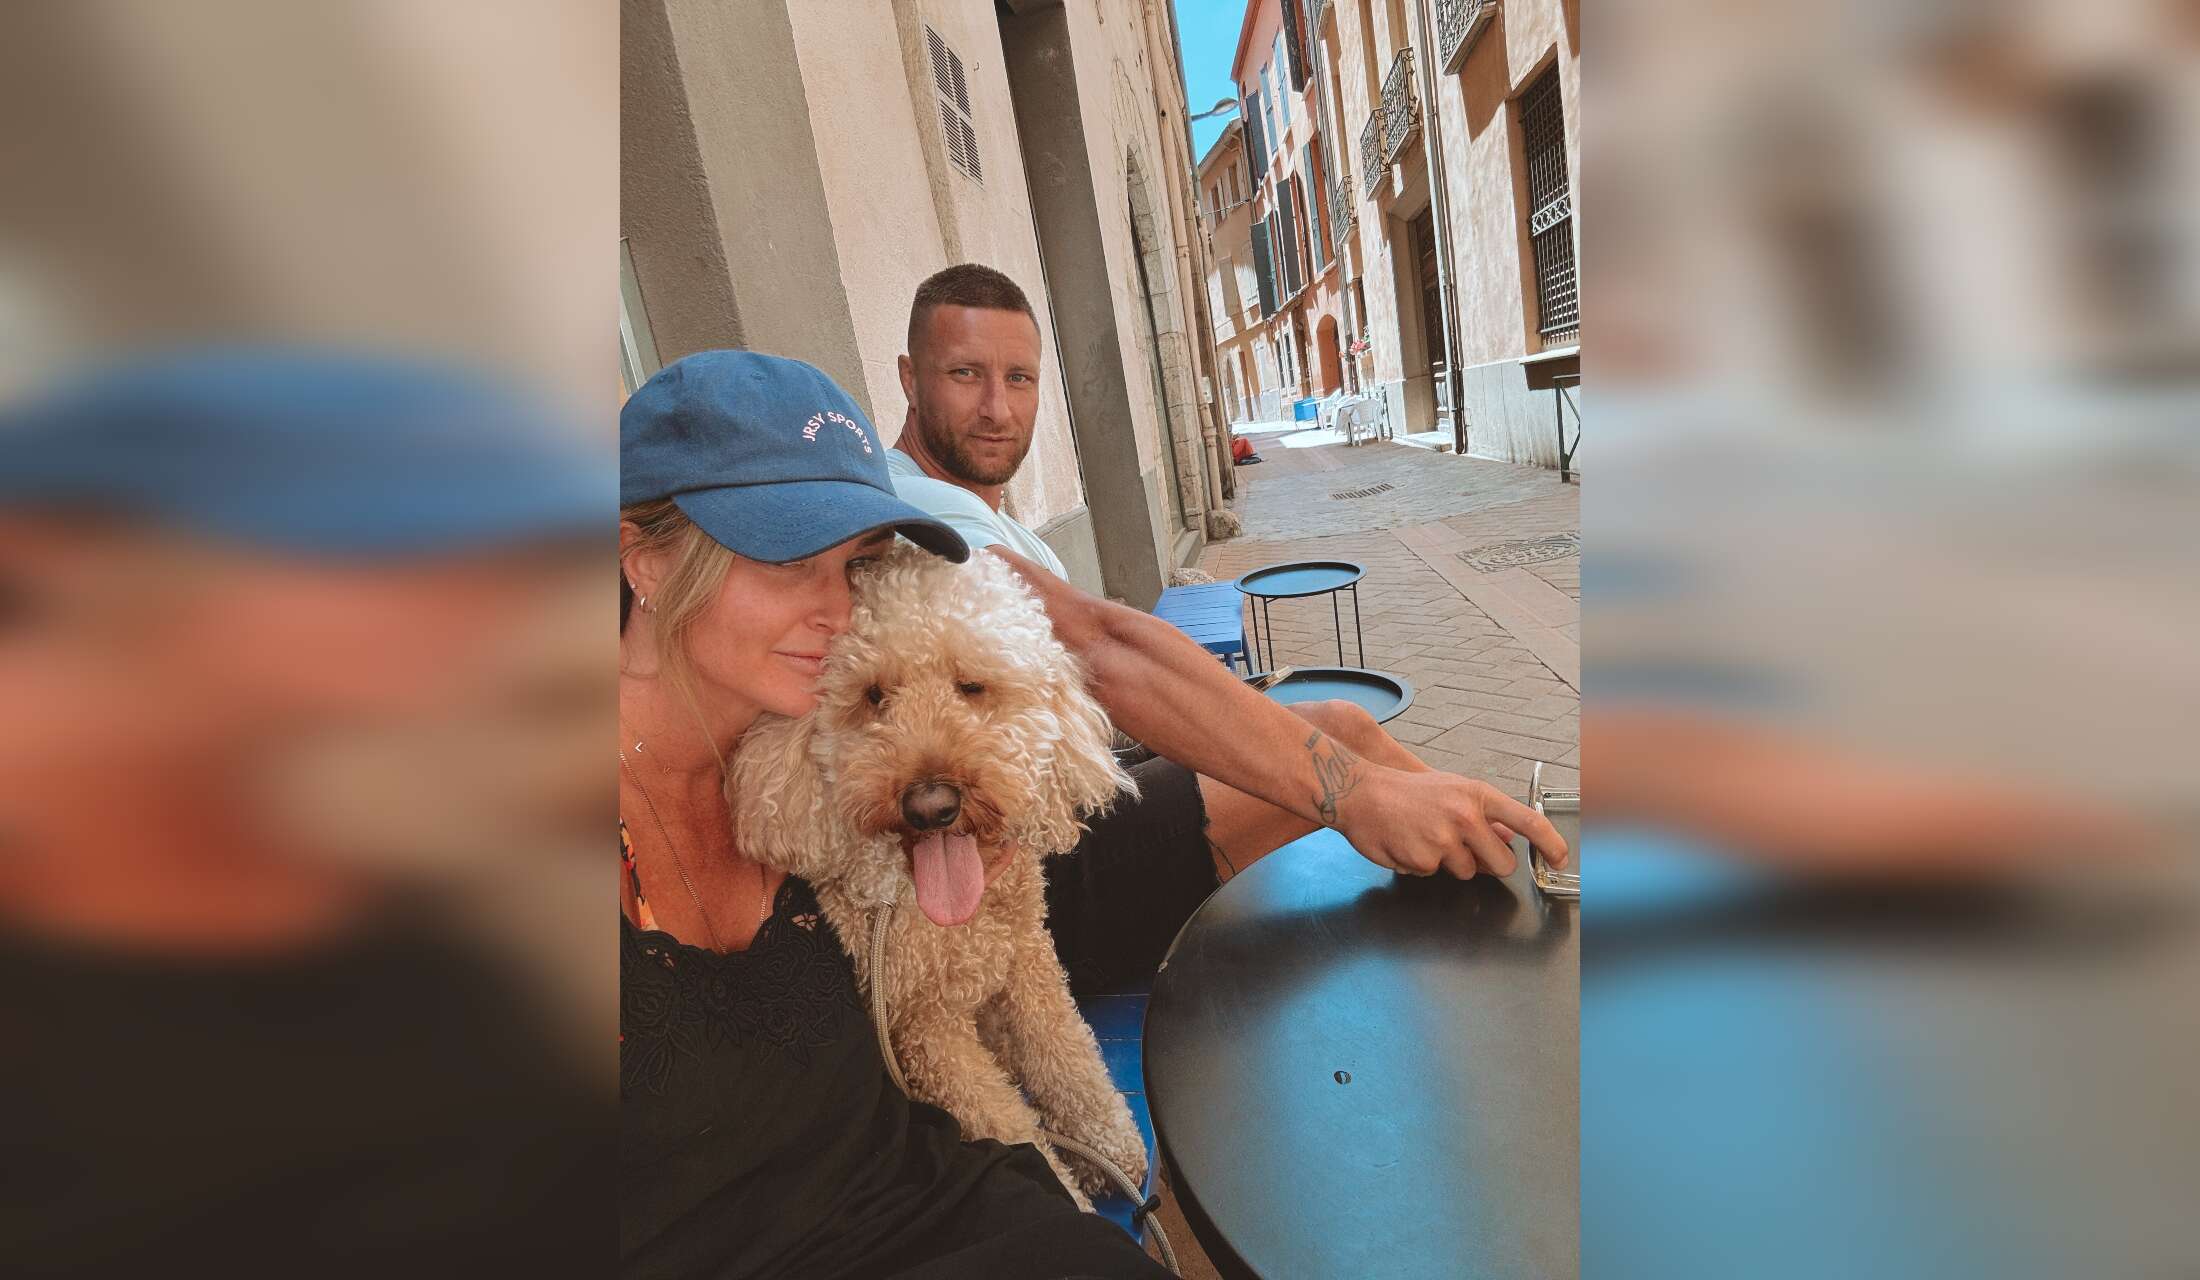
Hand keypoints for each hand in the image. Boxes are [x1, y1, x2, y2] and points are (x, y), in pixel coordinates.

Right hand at [1334, 765, 1568, 879]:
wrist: (1360, 792)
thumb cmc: (1407, 791)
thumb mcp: (1452, 791)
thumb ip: (1484, 815)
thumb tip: (1511, 836)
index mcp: (1477, 795)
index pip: (1528, 821)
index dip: (1551, 843)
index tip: (1562, 859)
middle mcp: (1465, 817)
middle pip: (1502, 865)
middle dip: (1489, 866)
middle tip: (1465, 850)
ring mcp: (1444, 840)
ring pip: (1465, 873)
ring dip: (1448, 863)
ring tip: (1423, 837)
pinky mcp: (1422, 860)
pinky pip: (1433, 875)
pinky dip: (1421, 865)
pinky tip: (1407, 844)